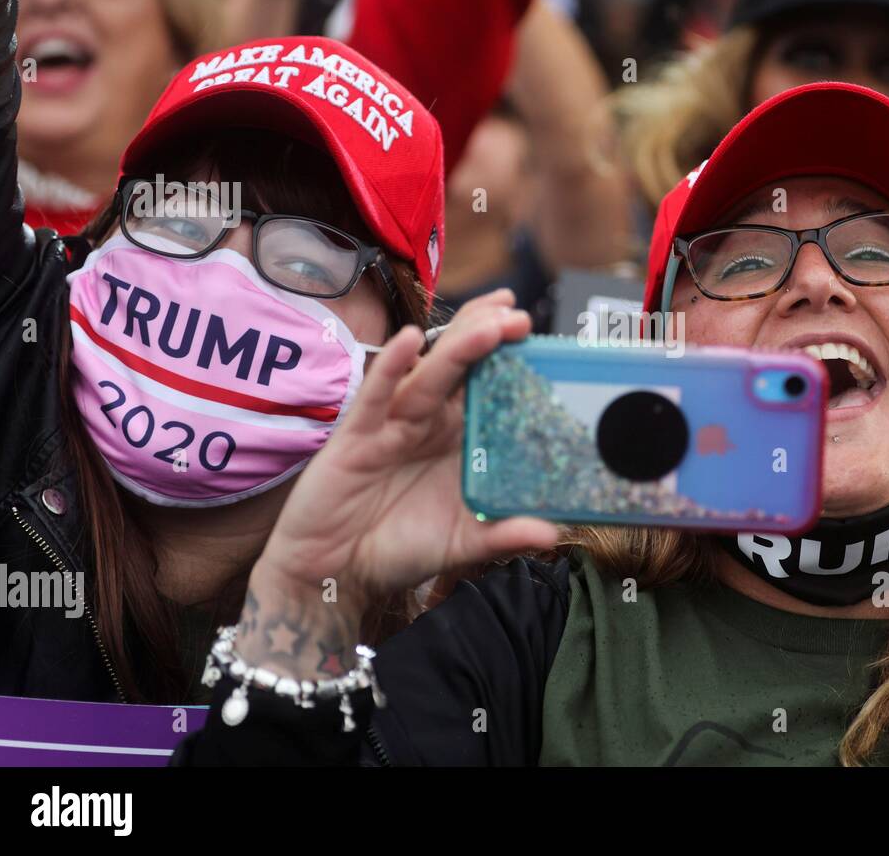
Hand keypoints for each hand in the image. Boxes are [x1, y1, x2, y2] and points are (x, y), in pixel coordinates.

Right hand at [253, 289, 559, 614]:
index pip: (485, 384)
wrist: (335, 573)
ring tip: (490, 325)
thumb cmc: (398, 548)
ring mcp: (392, 425)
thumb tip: (554, 533)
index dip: (507, 355)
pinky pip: (375, 398)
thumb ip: (503, 534)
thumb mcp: (460, 543)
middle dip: (489, 335)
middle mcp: (427, 422)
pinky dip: (391, 370)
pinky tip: (410, 342)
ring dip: (459, 348)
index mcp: (454, 437)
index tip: (536, 331)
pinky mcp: (356, 438)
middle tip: (519, 316)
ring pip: (429, 377)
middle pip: (460, 366)